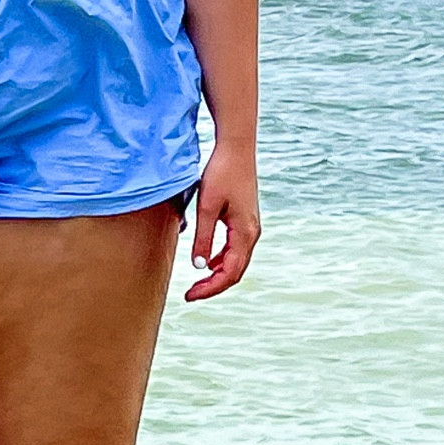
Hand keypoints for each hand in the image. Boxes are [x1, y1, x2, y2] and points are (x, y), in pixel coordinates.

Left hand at [184, 142, 260, 301]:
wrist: (236, 148)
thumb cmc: (221, 173)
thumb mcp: (207, 207)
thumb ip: (204, 238)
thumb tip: (199, 266)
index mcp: (245, 233)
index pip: (229, 272)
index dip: (210, 288)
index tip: (190, 296)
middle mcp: (252, 233)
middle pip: (235, 271)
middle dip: (213, 285)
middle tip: (191, 294)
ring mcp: (251, 227)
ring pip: (236, 261)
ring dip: (218, 274)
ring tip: (197, 283)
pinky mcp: (245, 220)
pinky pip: (235, 249)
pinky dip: (221, 260)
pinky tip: (207, 261)